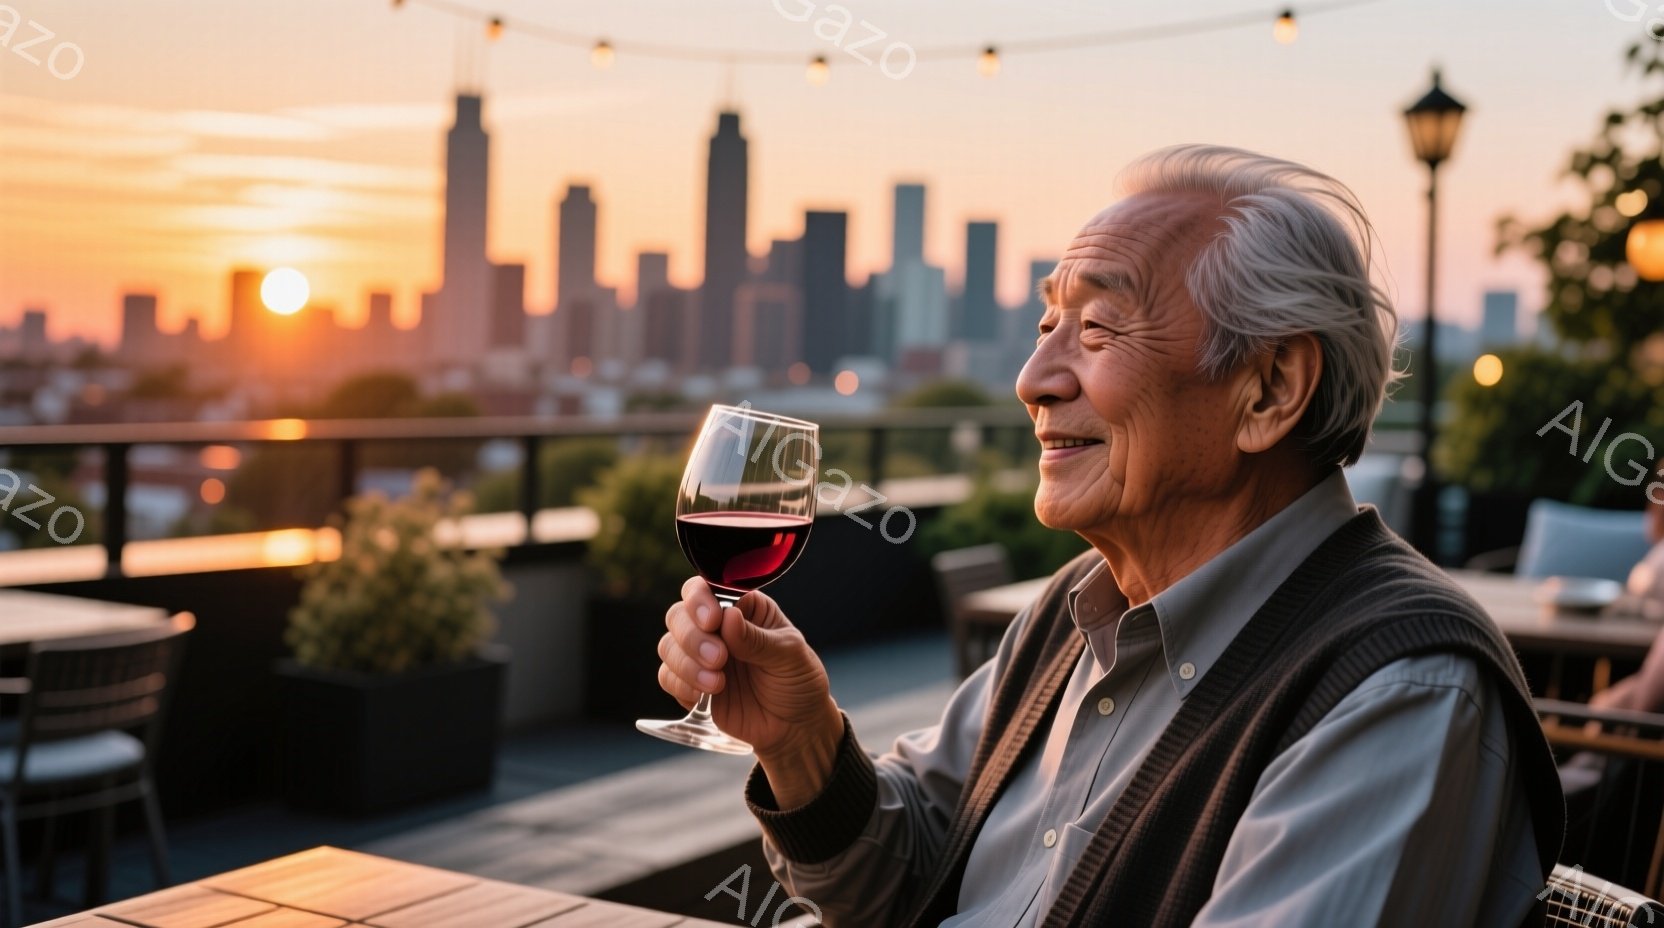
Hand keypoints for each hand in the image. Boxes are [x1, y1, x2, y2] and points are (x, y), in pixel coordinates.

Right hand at [658, 577, 841, 762]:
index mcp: (743, 608)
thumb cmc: (798, 681)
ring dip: (686, 664)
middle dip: (692, 637)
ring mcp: (701, 655)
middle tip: (719, 658)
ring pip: (668, 645)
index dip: (700, 600)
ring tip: (718, 685)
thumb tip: (728, 617)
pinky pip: (667, 676)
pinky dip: (680, 684)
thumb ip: (757, 639)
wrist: (794, 727)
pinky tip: (703, 695)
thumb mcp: (789, 656)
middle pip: (679, 615)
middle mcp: (717, 627)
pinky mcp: (691, 684)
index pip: (707, 588)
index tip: (713, 621)